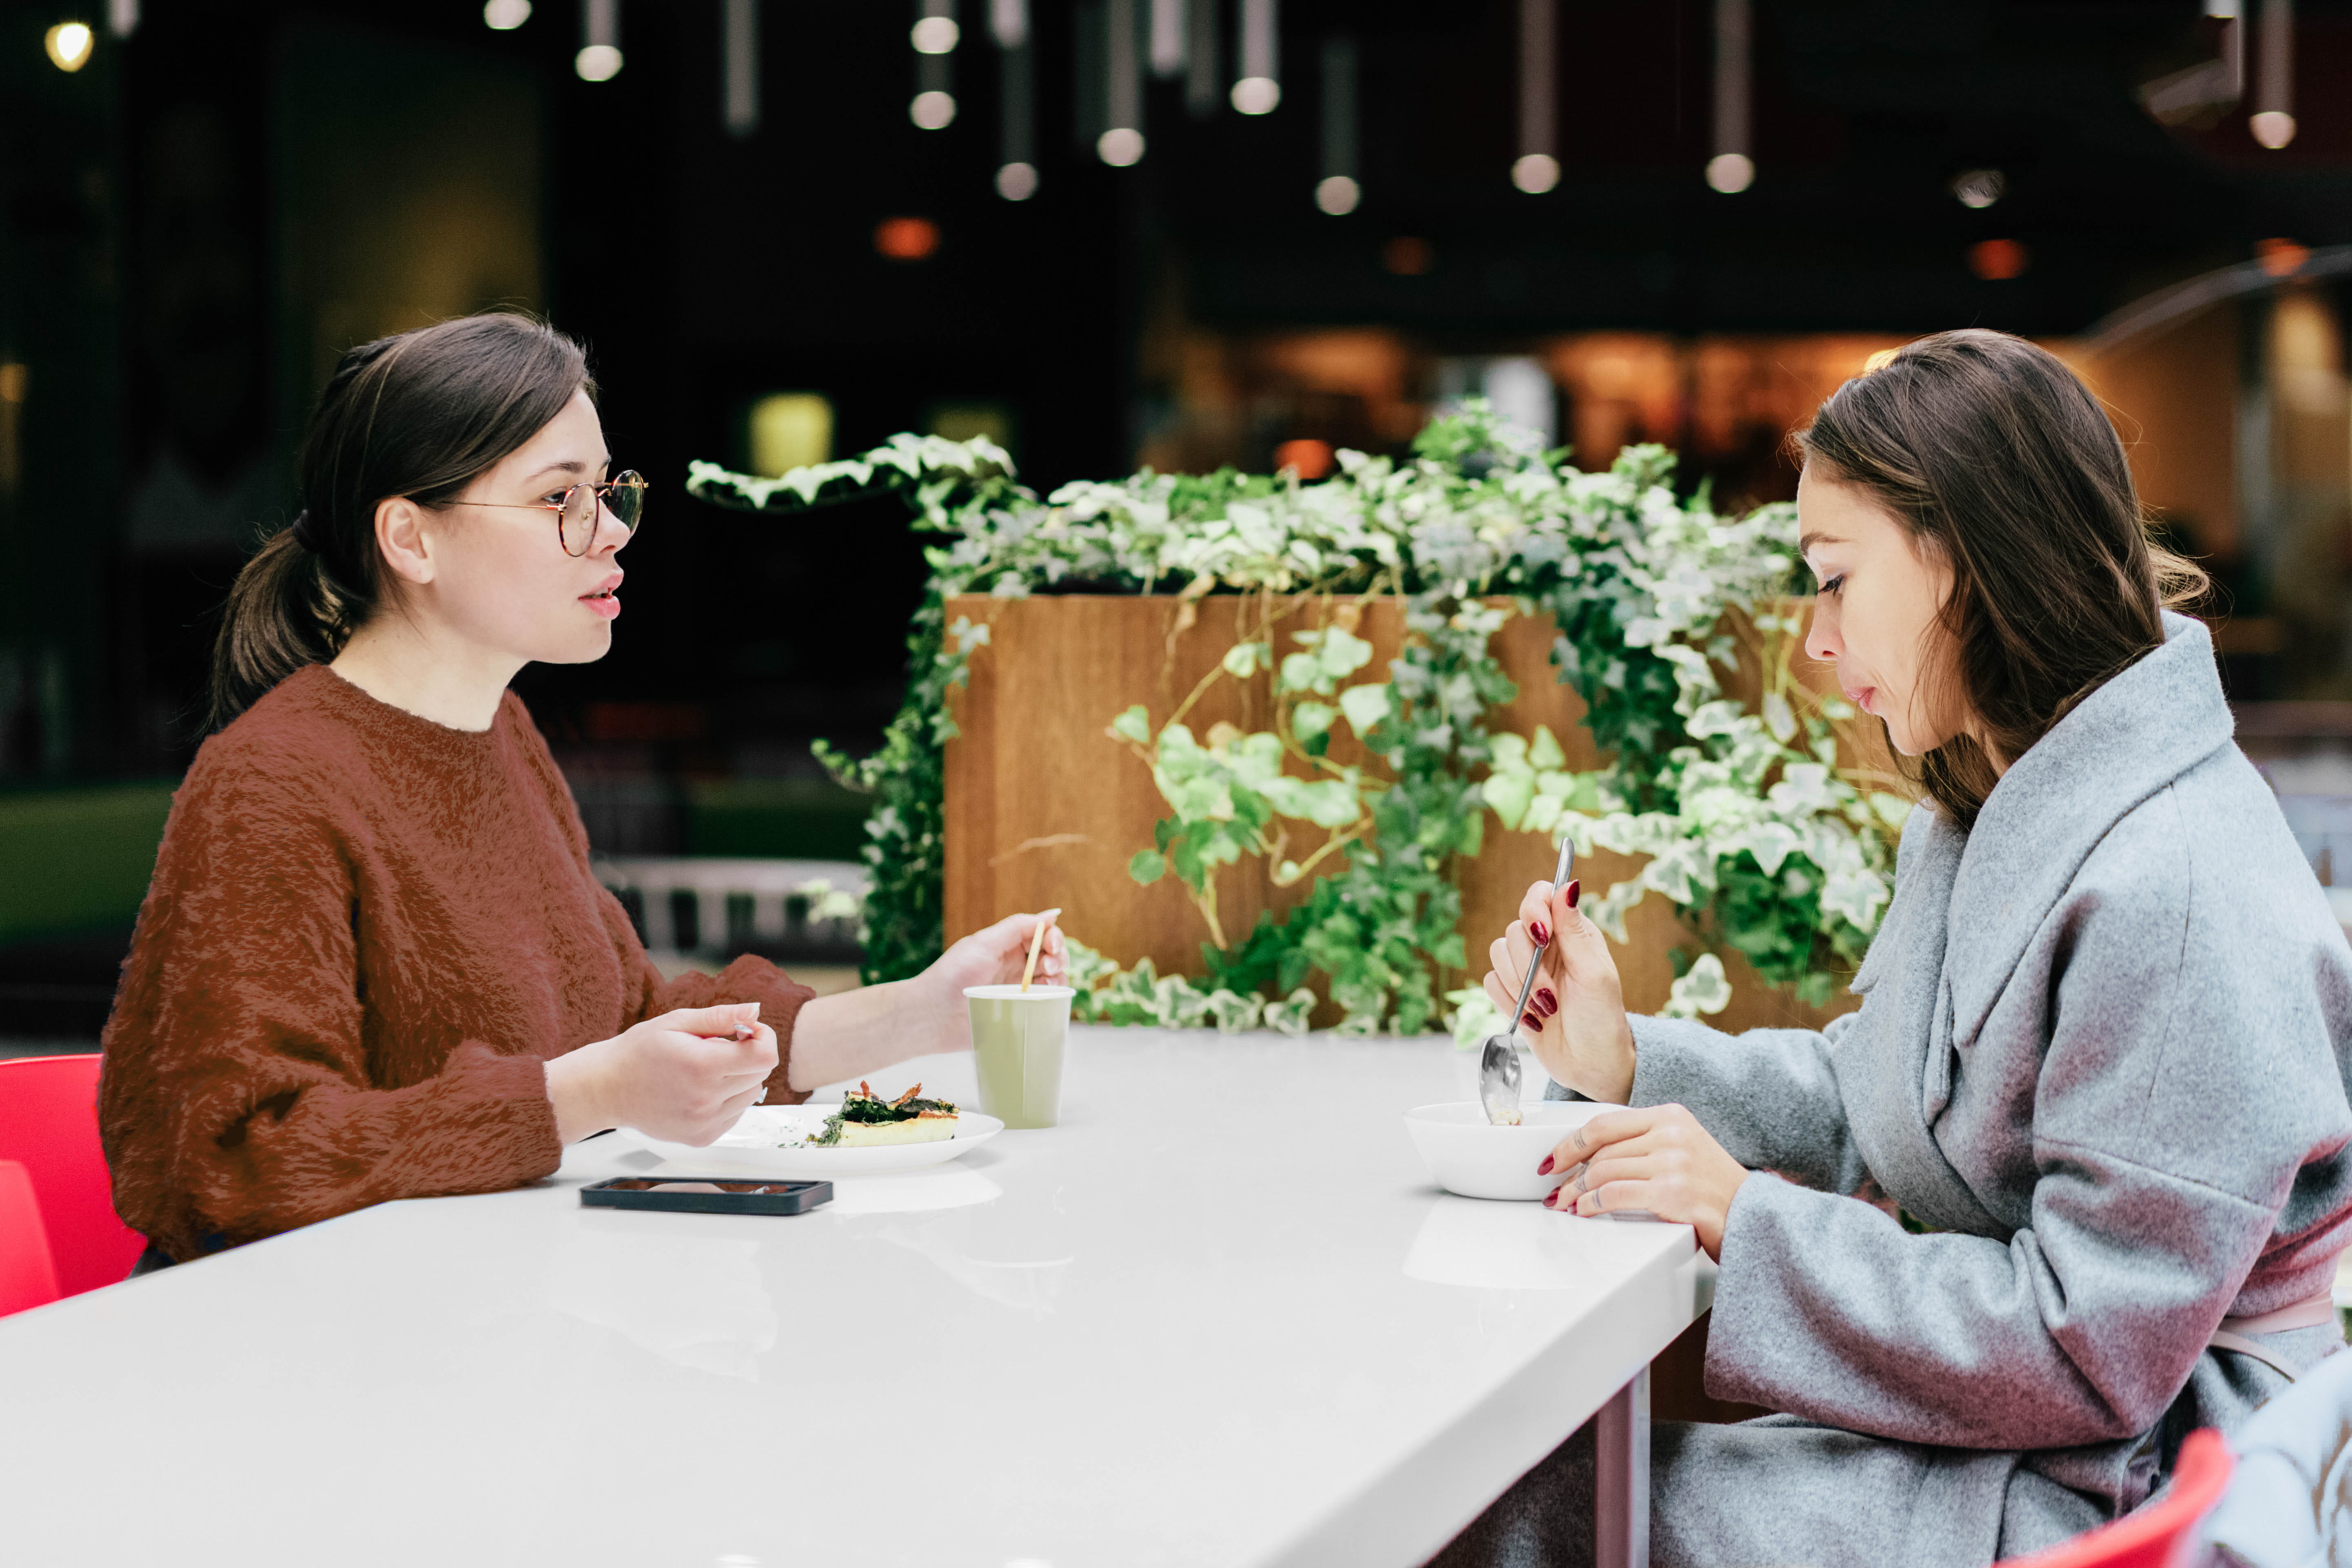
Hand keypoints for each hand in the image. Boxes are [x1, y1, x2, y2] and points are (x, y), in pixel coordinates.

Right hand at [545, 1001, 777, 1144]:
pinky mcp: (702, 1137)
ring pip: (750, 1095)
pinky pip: (735, 1114)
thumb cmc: (638, 1052)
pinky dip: (727, 1099)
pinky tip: (701, 1089)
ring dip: (739, 1078)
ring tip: (705, 1070)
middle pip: (760, 1074)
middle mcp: (705, 1100)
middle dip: (748, 1055)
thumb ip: (720, 1017)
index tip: (748, 1031)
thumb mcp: (676, 1022)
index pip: (764, 1056)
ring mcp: (704, 1123)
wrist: (607, 1089)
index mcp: (702, 1067)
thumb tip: (754, 1012)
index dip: (764, 1038)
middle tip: (718, 1047)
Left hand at [922, 910, 1066, 1052]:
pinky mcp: (1018, 1012)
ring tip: (1047, 984)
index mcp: (1007, 946)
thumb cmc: (953, 975)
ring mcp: (1018, 990)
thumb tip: (1052, 914)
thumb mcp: (984, 944)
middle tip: (1047, 967)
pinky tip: (1045, 999)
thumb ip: (1017, 927)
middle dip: (1058, 958)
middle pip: (1052, 957)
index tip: (1052, 947)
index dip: (1053, 938)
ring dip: (1058, 978)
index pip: (1041, 935)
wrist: (933, 1016)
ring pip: (1053, 980)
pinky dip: (1053, 999)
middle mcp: (1015, 966)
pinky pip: (1044, 1004)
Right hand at [1485, 874, 1636, 1103]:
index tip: (1541, 934)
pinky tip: (1531, 1019)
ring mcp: (1527, 969)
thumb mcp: (1594, 974)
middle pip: (1514, 929)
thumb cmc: (1602, 1020)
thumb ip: (1574, 930)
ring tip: (1545, 1010)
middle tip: (1551, 994)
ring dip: (1519, 987)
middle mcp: (1548, 946)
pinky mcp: (1511, 993)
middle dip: (1529, 966)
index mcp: (1573, 932)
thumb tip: (1567, 885)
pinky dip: (1507, 1002)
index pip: (1541, 896)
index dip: (1534, 910)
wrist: (1591, 1066)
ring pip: (1497, 954)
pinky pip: (1490, 982)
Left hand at [1541, 1103, 1748, 1258]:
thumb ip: (1646, 1143)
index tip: (1554, 1157)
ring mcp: (1672, 1162)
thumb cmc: (1716, 1190)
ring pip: (1603, 1172)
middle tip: (1554, 1188)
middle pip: (1601, 1151)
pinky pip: (1614, 1195)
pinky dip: (1591, 1204)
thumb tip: (1594, 1158)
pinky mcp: (1671, 1193)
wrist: (1755, 1218)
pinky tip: (1584, 1211)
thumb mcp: (1685, 1148)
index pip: (1606, 1123)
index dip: (1572, 1142)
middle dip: (1570, 1172)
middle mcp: (1671, 1133)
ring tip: (1564, 1203)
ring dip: (1575, 1191)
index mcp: (1671, 1116)